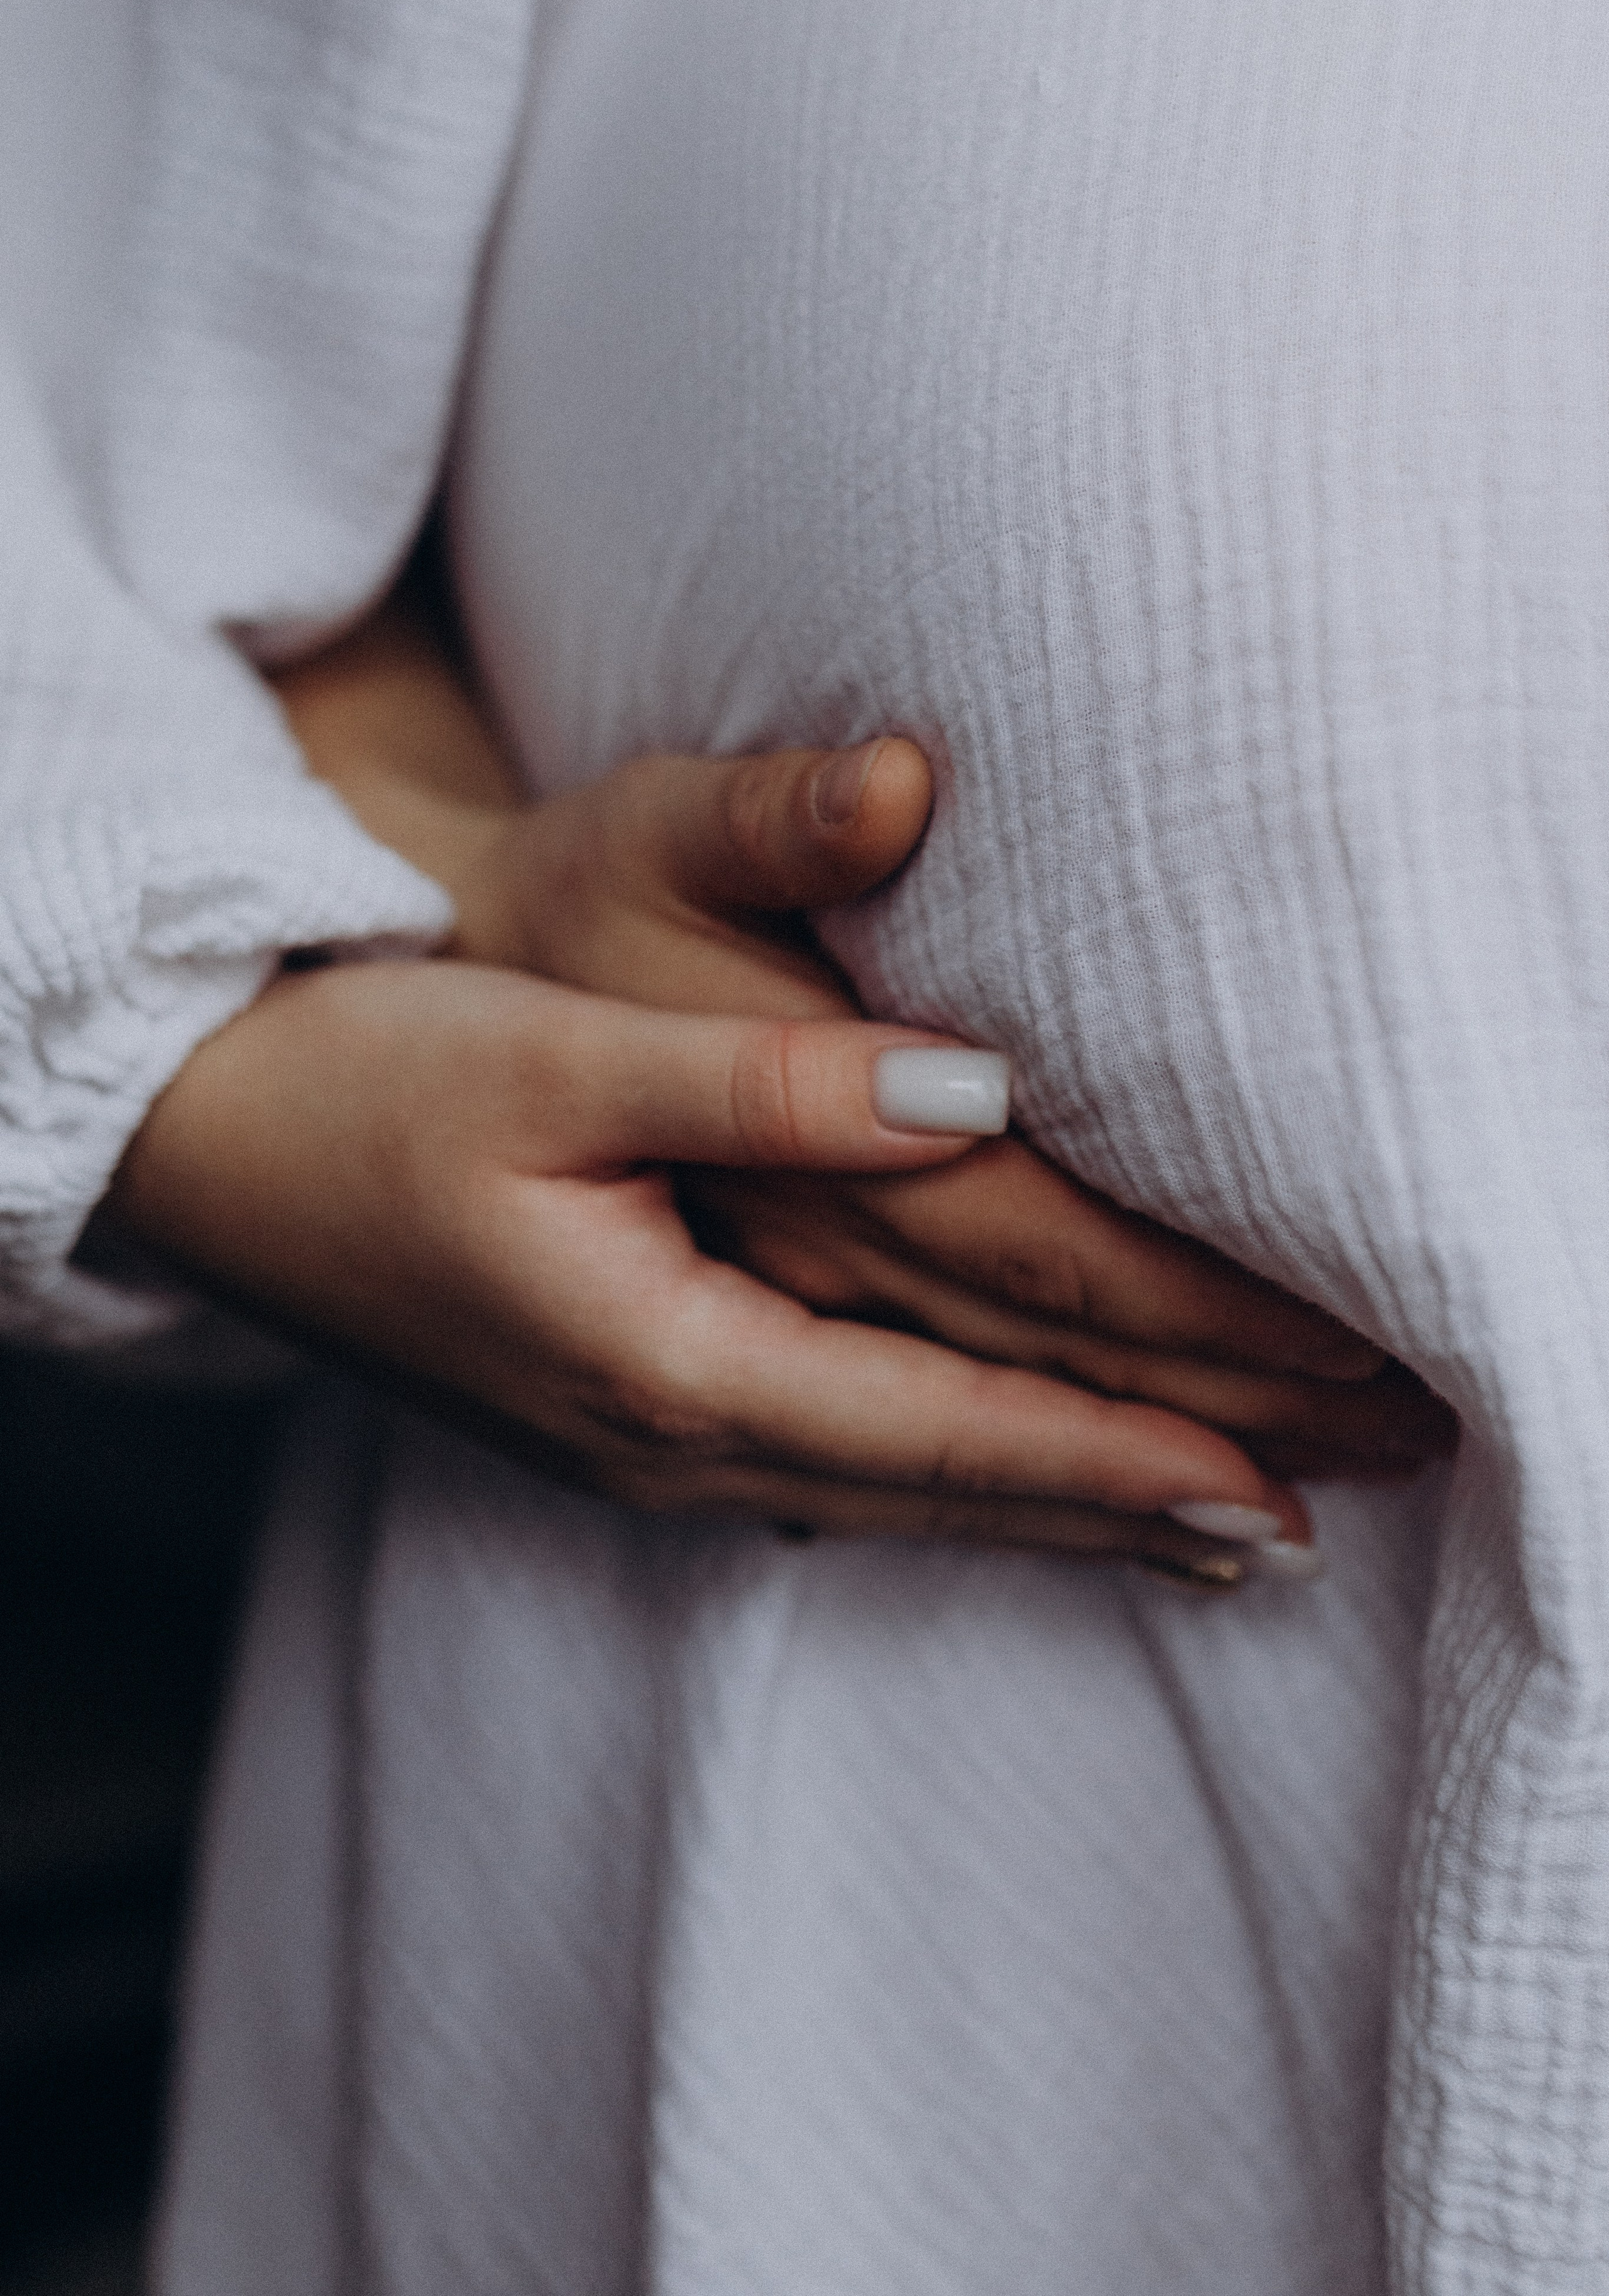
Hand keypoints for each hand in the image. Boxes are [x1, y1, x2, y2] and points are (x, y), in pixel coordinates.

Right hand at [269, 588, 1455, 1576]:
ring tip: (1209, 1531)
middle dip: (1138, 1503)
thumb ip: (770, 1080)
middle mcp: (672, 1436)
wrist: (203, 1142)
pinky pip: (839, 1480)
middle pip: (951, 1486)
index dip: (1121, 1451)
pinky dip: (955, 1488)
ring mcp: (644, 1445)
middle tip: (1313, 1518)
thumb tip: (979, 1093)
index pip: (952, 1422)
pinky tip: (1005, 1494)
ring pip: (902, 1497)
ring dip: (1061, 1512)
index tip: (1275, 1471)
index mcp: (668, 1356)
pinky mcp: (623, 1414)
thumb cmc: (364, 1080)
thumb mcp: (557, 1055)